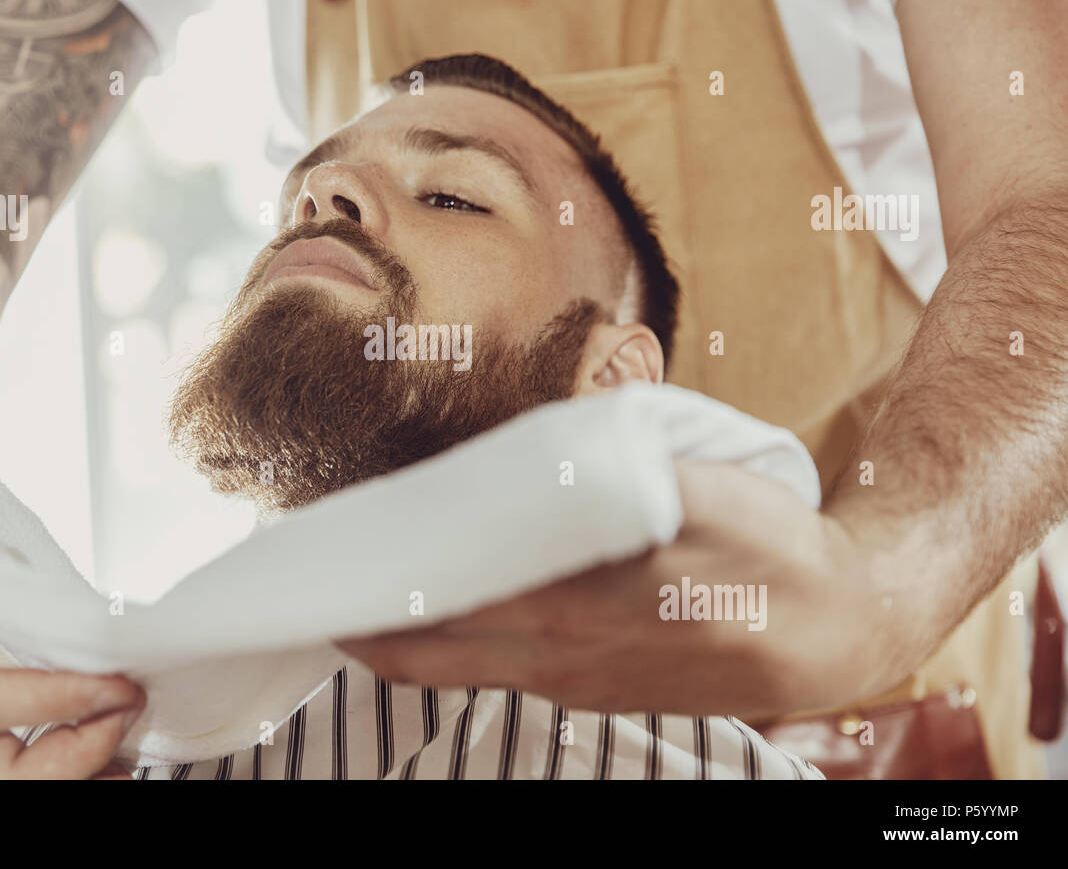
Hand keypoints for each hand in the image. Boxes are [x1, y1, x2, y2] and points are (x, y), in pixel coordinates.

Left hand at [338, 462, 879, 717]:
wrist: (841, 632)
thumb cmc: (772, 552)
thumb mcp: (700, 498)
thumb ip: (607, 486)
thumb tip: (524, 467)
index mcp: (579, 607)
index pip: (443, 605)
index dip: (375, 586)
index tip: (321, 555)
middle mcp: (562, 659)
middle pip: (429, 650)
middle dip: (366, 618)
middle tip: (320, 575)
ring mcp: (574, 684)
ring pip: (458, 666)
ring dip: (403, 632)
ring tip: (368, 583)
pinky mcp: (593, 694)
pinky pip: (498, 672)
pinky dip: (453, 643)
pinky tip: (448, 604)